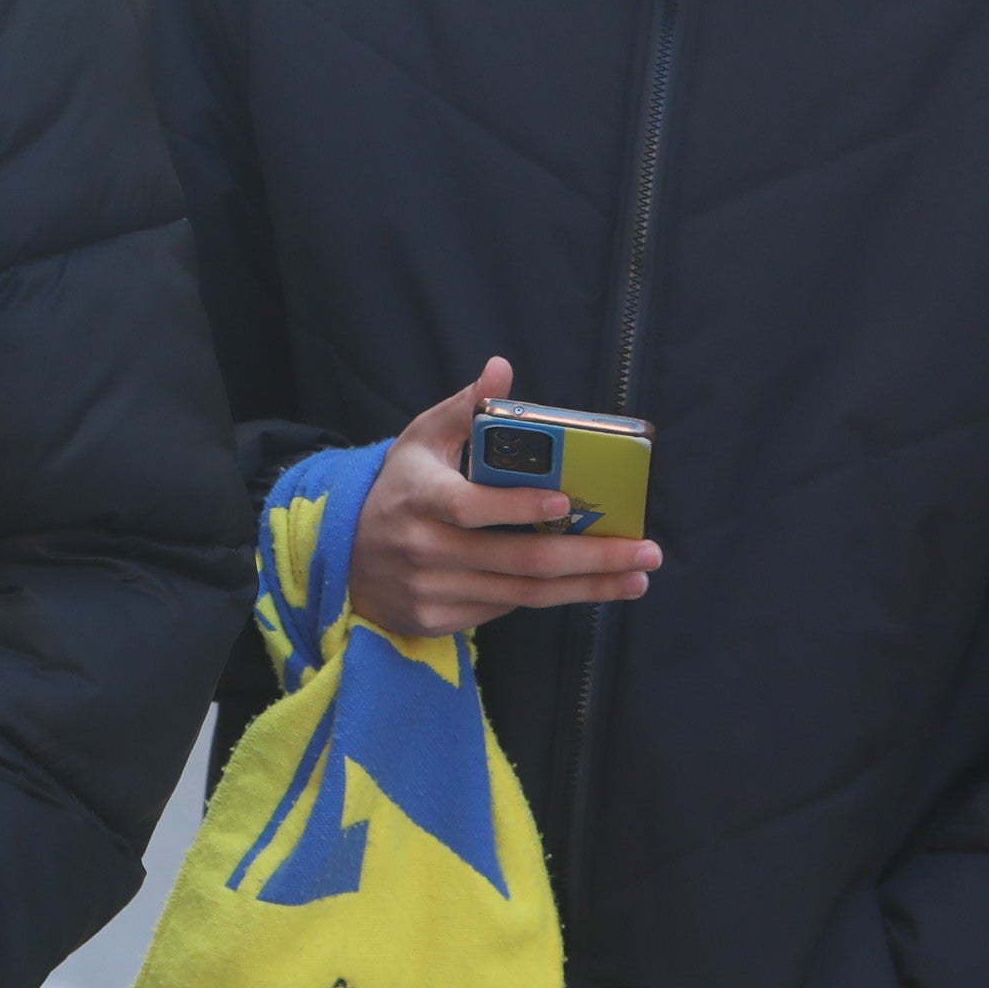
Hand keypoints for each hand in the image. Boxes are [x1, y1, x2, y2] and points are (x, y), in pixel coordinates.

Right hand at [348, 358, 660, 643]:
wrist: (344, 559)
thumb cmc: (399, 490)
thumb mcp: (421, 442)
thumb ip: (465, 408)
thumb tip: (501, 368)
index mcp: (421, 499)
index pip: (471, 508)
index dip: (518, 508)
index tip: (566, 504)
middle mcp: (426, 550)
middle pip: (518, 562)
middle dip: (590, 558)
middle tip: (644, 552)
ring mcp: (434, 591)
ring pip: (524, 594)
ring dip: (587, 588)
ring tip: (636, 577)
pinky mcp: (440, 620)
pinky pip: (506, 608)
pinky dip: (549, 596)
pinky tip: (589, 585)